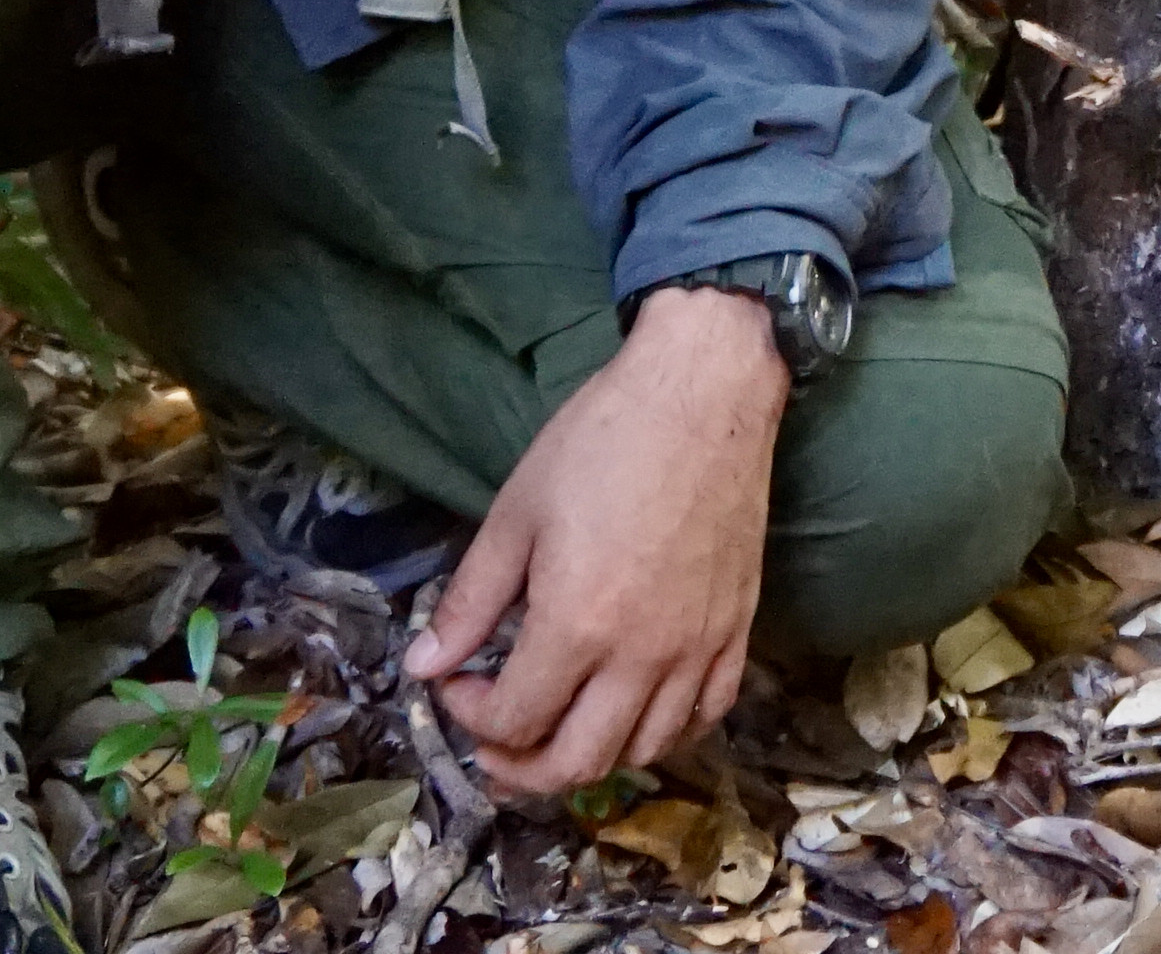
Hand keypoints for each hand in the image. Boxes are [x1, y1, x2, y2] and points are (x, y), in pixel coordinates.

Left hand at [402, 289, 785, 793]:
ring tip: (559, 727)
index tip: (458, 681)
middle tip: (494, 737)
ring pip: (644, 752)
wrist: (705, 394)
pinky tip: (637, 713)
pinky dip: (666, 734)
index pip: (515, 720)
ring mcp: (698, 650)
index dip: (472, 716)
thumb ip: (469, 601)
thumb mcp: (516, 513)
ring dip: (590, 757)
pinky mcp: (737, 631)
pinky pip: (707, 716)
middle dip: (520, 766)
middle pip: (578, 763)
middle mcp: (643, 656)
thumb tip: (423, 665)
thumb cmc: (602, 441)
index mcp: (579, 625)